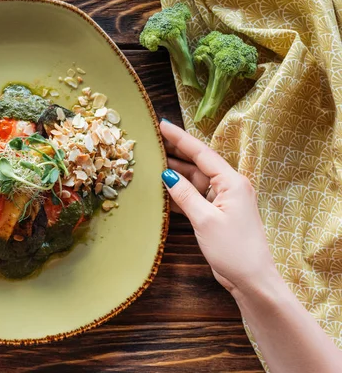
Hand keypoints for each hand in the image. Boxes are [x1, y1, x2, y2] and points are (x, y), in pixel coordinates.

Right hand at [160, 120, 277, 293]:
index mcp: (232, 182)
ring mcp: (223, 201)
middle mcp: (229, 187)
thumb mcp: (205, 220)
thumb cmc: (233, 250)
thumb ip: (185, 195)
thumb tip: (167, 175)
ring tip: (151, 163)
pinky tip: (162, 190)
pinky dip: (180, 194)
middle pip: (198, 164)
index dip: (180, 138)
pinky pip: (195, 197)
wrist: (252, 279)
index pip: (201, 153)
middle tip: (152, 141)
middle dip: (175, 152)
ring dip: (176, 174)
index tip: (161, 125)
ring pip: (195, 181)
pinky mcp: (217, 214)